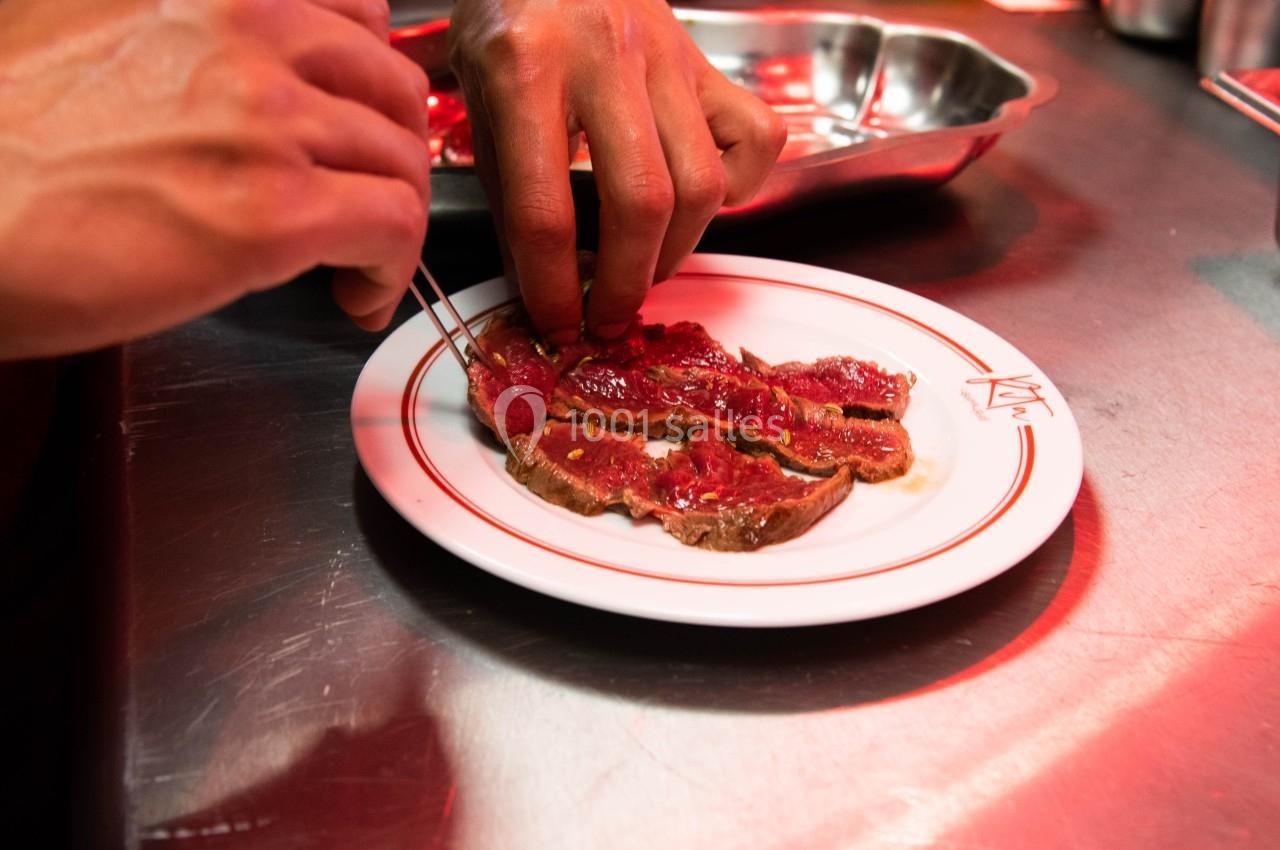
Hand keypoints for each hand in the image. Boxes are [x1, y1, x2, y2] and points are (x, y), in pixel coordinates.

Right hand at [0, 0, 430, 359]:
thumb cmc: (7, 150)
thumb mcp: (90, 34)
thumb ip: (190, 43)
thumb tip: (247, 83)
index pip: (355, 11)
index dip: (366, 84)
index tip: (355, 128)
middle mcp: (250, 34)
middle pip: (393, 89)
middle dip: (391, 155)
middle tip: (366, 203)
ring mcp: (267, 120)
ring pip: (404, 160)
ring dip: (393, 218)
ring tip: (355, 260)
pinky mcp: (276, 211)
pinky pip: (395, 226)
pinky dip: (391, 266)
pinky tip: (353, 291)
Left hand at [449, 0, 785, 343]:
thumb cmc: (509, 13)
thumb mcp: (476, 86)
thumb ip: (502, 178)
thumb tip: (535, 279)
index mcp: (526, 67)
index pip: (544, 209)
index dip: (552, 287)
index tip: (556, 323)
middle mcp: (605, 58)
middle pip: (641, 201)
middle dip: (627, 282)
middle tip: (609, 316)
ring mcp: (669, 57)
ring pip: (701, 182)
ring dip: (676, 249)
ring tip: (645, 267)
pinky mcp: (709, 62)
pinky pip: (755, 138)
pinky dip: (736, 187)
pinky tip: (697, 201)